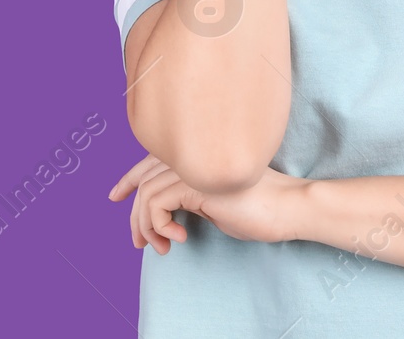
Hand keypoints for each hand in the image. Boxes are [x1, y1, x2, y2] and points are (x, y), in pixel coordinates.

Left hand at [107, 155, 311, 253]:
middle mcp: (193, 156)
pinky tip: (180, 239)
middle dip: (134, 215)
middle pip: (143, 178)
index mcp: (198, 156)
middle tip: (139, 245)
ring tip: (164, 247)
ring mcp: (194, 166)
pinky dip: (160, 226)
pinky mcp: (196, 183)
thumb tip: (161, 213)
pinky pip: (157, 204)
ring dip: (148, 228)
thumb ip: (190, 198)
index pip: (150, 160)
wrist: (289, 208)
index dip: (128, 177)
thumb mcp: (215, 203)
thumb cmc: (259, 209)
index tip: (114, 197)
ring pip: (147, 194)